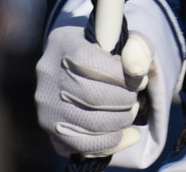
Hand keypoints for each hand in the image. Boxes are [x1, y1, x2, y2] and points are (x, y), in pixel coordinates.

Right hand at [35, 24, 153, 161]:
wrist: (76, 66)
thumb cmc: (104, 51)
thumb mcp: (124, 40)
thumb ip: (137, 48)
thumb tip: (137, 72)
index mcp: (63, 43)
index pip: (92, 63)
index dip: (122, 76)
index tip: (138, 79)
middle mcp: (48, 74)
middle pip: (92, 97)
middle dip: (124, 101)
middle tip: (134, 98)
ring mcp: (46, 104)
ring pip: (90, 124)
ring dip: (121, 121)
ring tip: (130, 112)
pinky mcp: (51, 129)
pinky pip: (82, 145)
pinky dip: (111, 142)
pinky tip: (126, 134)